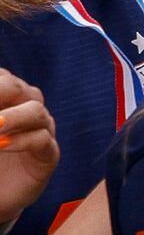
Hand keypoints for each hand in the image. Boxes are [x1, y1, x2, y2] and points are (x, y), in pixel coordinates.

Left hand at [0, 69, 58, 226]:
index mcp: (7, 98)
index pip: (3, 79)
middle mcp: (25, 110)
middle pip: (21, 89)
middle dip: (3, 91)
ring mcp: (40, 131)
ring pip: (37, 112)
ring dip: (14, 117)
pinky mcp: (48, 155)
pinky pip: (43, 140)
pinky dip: (22, 141)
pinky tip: (2, 145)